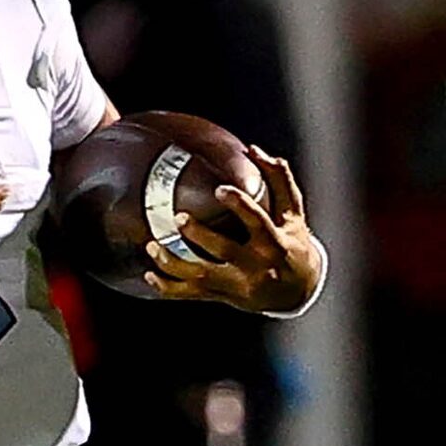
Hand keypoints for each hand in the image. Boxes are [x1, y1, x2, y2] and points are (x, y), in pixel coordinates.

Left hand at [143, 146, 325, 313]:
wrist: (297, 292)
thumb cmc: (293, 244)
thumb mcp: (293, 214)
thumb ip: (277, 180)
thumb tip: (254, 150)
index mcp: (274, 242)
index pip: (258, 223)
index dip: (239, 206)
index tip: (219, 189)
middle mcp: (255, 266)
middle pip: (224, 251)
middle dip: (199, 236)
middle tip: (178, 217)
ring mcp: (237, 284)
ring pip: (201, 276)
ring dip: (173, 263)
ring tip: (152, 246)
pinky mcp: (222, 295)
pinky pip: (191, 294)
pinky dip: (168, 288)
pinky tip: (149, 275)